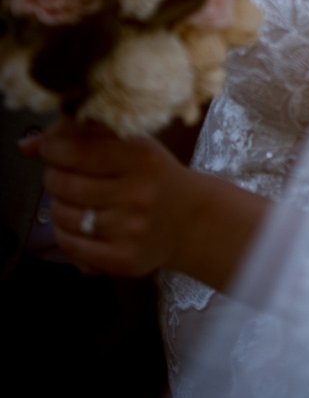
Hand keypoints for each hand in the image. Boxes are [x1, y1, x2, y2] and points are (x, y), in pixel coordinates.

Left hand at [21, 117, 195, 277]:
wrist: (192, 220)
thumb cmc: (154, 175)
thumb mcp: (132, 145)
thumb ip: (83, 137)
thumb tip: (27, 145)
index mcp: (143, 156)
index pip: (79, 152)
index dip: (53, 149)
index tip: (49, 149)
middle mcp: (139, 193)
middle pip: (66, 185)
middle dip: (53, 177)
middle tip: (60, 174)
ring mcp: (131, 230)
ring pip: (64, 216)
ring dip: (56, 205)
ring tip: (69, 199)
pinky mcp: (125, 260)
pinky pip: (72, 247)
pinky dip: (63, 234)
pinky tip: (74, 224)